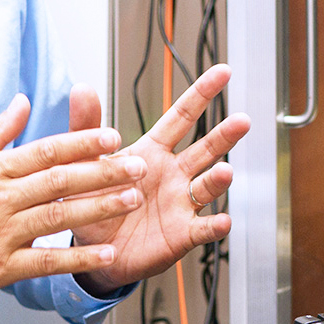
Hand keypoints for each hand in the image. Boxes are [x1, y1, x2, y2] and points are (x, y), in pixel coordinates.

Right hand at [0, 95, 148, 302]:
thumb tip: (23, 101)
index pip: (45, 150)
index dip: (83, 143)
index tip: (113, 136)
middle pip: (59, 181)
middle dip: (103, 172)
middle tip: (138, 165)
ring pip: (57, 217)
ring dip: (98, 208)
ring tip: (131, 199)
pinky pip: (45, 262)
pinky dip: (77, 258)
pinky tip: (106, 253)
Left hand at [66, 65, 249, 293]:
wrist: (93, 250)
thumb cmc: (91, 202)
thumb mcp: (84, 164)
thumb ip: (86, 127)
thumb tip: (81, 88)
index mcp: (152, 151)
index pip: (181, 117)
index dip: (201, 93)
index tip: (223, 72)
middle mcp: (173, 174)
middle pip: (205, 148)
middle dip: (224, 135)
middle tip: (242, 121)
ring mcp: (180, 203)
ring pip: (207, 186)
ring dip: (218, 179)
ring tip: (225, 171)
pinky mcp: (182, 234)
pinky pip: (202, 229)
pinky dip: (214, 226)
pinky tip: (223, 221)